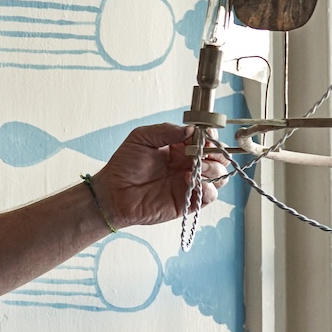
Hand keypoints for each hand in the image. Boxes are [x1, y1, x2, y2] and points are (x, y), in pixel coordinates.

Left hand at [93, 122, 228, 228]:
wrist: (113, 192)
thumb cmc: (124, 165)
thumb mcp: (142, 137)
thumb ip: (166, 131)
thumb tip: (191, 130)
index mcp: (181, 148)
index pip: (206, 140)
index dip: (210, 136)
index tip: (206, 134)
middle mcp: (188, 165)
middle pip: (218, 158)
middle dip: (216, 152)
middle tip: (203, 151)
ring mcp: (189, 184)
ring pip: (219, 176)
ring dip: (214, 169)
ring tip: (197, 166)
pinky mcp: (187, 202)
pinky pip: (209, 196)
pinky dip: (209, 188)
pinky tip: (193, 181)